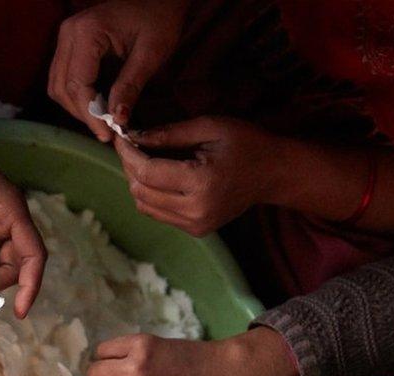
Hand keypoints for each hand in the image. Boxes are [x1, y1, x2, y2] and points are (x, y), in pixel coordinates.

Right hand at [49, 0, 188, 140]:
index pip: (78, 85)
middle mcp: (68, 34)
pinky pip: (63, 78)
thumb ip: (131, 86)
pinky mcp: (69, 45)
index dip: (90, 115)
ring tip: (103, 121)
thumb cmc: (160, 18)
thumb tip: (117, 121)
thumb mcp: (151, 53)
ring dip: (77, 108)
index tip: (108, 135)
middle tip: (107, 132)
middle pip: (62, 88)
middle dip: (83, 114)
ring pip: (58, 86)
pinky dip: (77, 97)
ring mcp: (65, 38)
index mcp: (87, 32)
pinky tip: (98, 105)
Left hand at [117, 117, 286, 235]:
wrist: (274, 174)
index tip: (120, 137)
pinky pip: (158, 213)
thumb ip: (168, 134)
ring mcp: (196, 224)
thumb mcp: (209, 127)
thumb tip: (132, 137)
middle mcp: (196, 210)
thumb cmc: (246, 143)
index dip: (127, 154)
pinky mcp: (195, 230)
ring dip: (136, 182)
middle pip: (141, 191)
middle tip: (129, 146)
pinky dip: (150, 194)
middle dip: (129, 166)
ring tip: (142, 159)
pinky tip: (157, 175)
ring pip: (144, 206)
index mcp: (202, 183)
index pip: (147, 172)